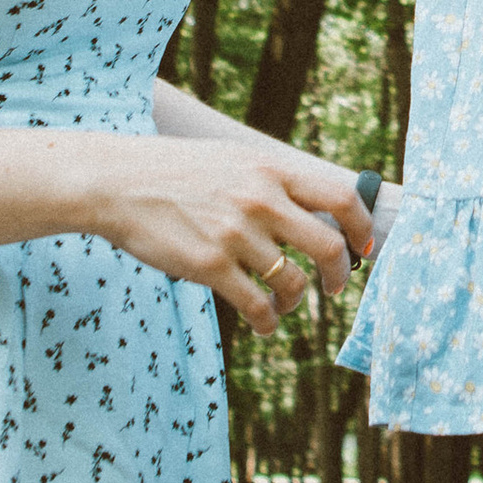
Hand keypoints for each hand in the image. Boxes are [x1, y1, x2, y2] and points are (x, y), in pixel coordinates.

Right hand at [94, 136, 371, 332]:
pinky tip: (263, 324)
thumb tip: (316, 207)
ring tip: (284, 305)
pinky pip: (257, 306)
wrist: (118, 182)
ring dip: (296, 301)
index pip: (341, 197)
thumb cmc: (177, 173)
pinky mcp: (210, 266)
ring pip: (292, 283)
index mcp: (271, 169)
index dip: (362, 228)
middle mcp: (261, 199)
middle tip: (335, 287)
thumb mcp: (235, 159)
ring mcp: (236, 234)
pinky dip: (267, 322)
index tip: (363, 248)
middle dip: (339, 275)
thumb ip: (274, 181)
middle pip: (328, 247)